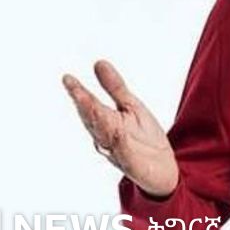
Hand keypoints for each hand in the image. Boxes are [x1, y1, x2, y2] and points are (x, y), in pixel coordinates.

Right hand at [61, 59, 178, 197]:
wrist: (161, 167)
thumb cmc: (143, 137)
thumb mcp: (130, 105)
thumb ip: (114, 86)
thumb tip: (98, 63)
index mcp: (105, 121)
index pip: (89, 105)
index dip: (78, 92)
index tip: (67, 78)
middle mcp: (106, 136)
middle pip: (92, 119)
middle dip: (84, 106)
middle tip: (75, 91)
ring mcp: (117, 150)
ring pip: (104, 134)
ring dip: (97, 122)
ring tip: (91, 105)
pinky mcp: (131, 162)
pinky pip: (123, 152)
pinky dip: (119, 143)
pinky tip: (118, 131)